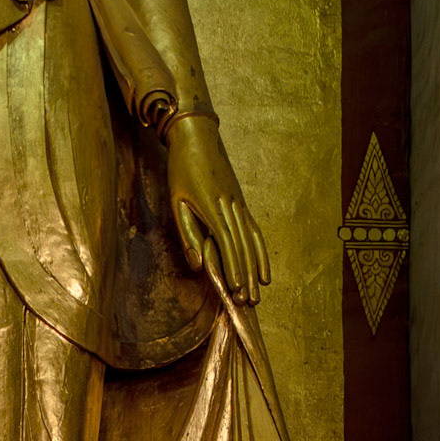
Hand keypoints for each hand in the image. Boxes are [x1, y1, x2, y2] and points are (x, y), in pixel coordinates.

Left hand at [166, 115, 269, 304]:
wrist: (197, 138)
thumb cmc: (182, 169)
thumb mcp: (176, 200)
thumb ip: (187, 233)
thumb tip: (198, 263)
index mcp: (213, 208)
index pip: (227, 244)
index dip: (233, 268)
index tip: (236, 290)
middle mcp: (231, 208)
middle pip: (243, 247)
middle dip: (246, 276)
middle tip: (249, 302)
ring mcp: (239, 205)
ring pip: (251, 241)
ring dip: (254, 268)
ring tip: (259, 292)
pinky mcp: (241, 204)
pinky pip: (254, 231)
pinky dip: (260, 252)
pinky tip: (263, 269)